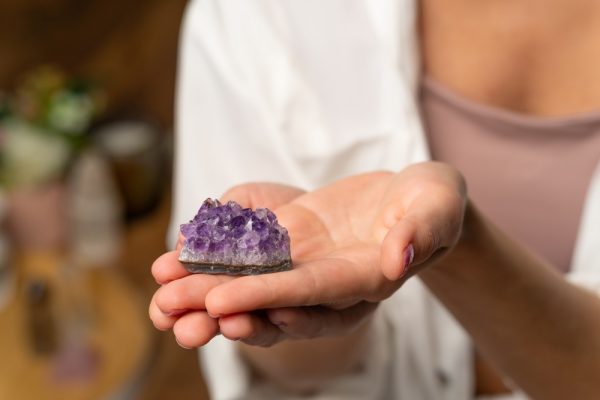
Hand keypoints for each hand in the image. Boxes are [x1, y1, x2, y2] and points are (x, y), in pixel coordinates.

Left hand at [149, 162, 466, 346]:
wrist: (413, 198)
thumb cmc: (434, 202)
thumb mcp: (438, 208)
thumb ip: (422, 233)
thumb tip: (400, 259)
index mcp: (363, 278)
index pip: (312, 294)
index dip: (268, 298)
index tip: (222, 306)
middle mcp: (327, 280)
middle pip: (269, 299)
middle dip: (219, 305)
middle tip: (169, 309)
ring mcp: (306, 261)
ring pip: (251, 278)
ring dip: (205, 285)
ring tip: (159, 289)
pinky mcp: (292, 239)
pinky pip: (251, 247)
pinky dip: (216, 251)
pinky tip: (179, 252)